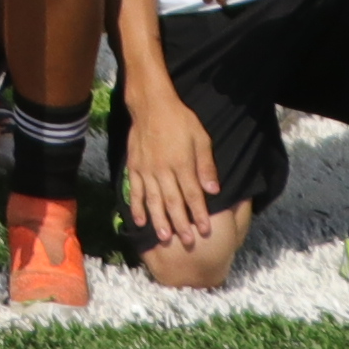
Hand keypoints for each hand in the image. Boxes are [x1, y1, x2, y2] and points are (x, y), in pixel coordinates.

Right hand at [122, 85, 227, 249]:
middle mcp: (163, 170)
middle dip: (182, 224)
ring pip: (154, 200)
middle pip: (173, 202)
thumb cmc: (180, 120)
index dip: (199, 214)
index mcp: (182, 164)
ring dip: (160, 221)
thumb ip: (206, 165)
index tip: (206, 231)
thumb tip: (213, 190)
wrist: (150, 105)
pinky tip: (140, 221)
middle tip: (188, 243)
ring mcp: (147, 170)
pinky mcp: (134, 167)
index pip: (193, 195)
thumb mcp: (201, 138)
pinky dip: (137, 207)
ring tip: (165, 238)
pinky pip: (136, 191)